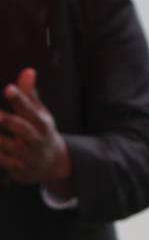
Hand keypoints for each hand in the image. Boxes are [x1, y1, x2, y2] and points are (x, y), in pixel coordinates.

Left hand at [0, 68, 72, 195]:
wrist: (53, 164)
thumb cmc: (40, 132)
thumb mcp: (40, 114)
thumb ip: (30, 94)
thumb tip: (29, 70)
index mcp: (42, 123)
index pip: (31, 110)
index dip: (20, 99)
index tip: (9, 89)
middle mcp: (37, 139)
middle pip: (24, 130)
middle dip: (10, 122)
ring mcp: (30, 155)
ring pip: (13, 148)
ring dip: (0, 141)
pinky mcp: (21, 169)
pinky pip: (7, 164)